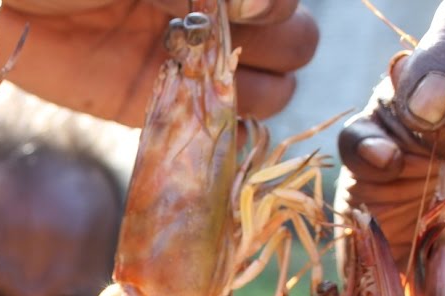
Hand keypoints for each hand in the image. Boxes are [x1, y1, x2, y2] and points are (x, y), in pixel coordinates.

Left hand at [0, 0, 317, 125]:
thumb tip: (255, 4)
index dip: (275, 3)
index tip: (237, 7)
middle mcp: (214, 12)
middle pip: (295, 42)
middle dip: (277, 45)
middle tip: (220, 44)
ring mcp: (187, 60)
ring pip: (268, 89)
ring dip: (253, 89)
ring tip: (207, 81)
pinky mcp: (149, 103)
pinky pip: (209, 128)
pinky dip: (220, 133)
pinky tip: (205, 123)